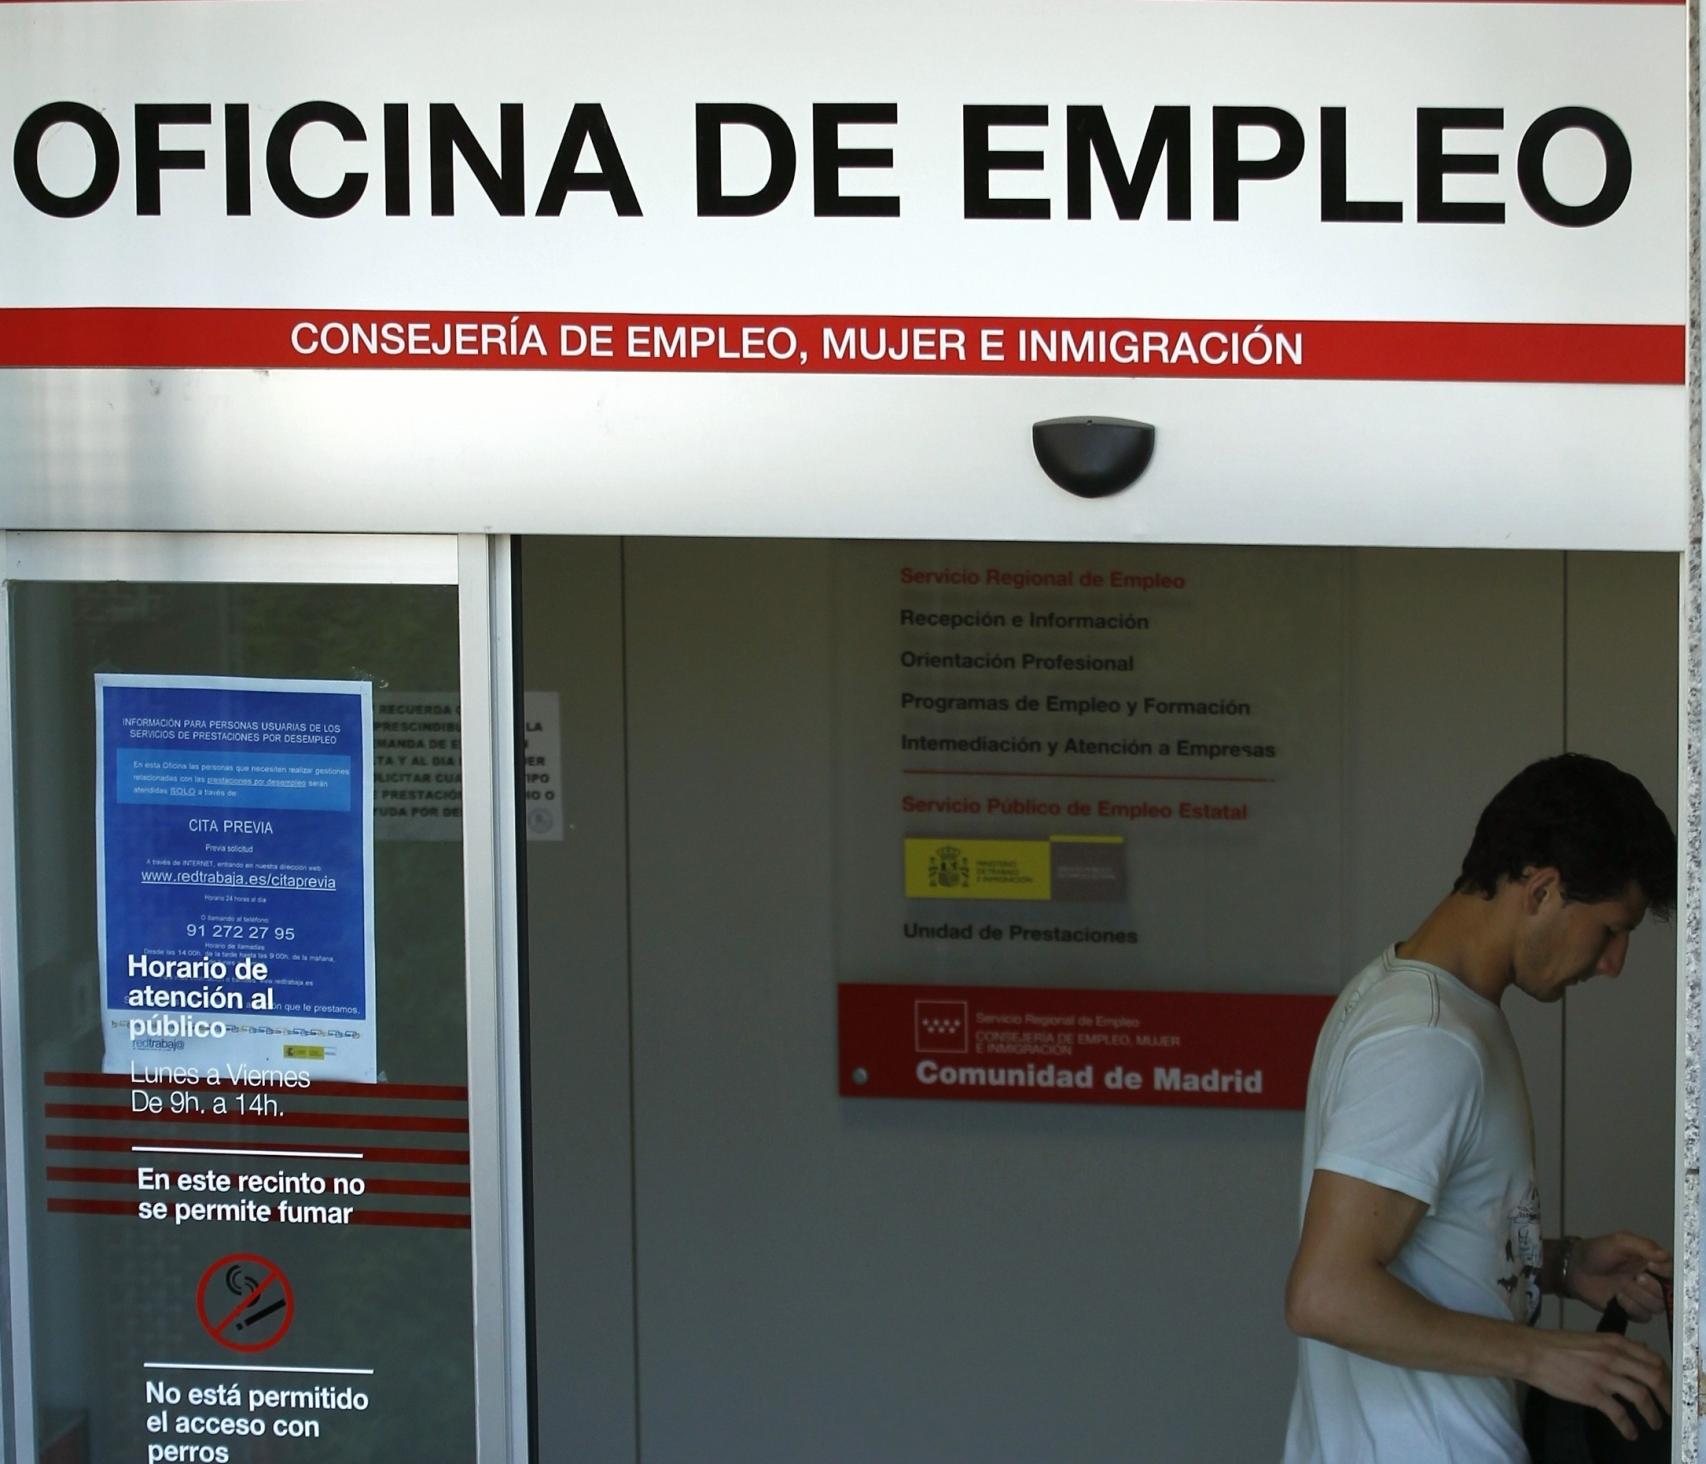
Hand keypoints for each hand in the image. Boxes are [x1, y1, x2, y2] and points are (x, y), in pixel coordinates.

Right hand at [1525, 1327, 1670, 1440]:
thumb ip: (1616, 1345)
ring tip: (1655, 1424)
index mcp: (1613, 1342)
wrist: (1531, 1352)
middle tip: (1668, 1410)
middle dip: (1666, 1397)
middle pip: (1654, 1377)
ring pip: (1641, 1397)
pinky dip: (1629, 1426)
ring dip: (1653, 1414)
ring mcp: (1603, 1376)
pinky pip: (1619, 1414)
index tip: (1666, 1388)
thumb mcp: (1591, 1338)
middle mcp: (1613, 1357)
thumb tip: (1641, 1351)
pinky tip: (1630, 1432)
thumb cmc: (1556, 1344)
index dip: (1665, 1376)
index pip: (1653, 1358)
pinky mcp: (1592, 1393)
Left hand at [1570, 1232, 1671, 1320]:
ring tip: (1622, 1286)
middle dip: (1652, 1286)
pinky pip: (1643, 1316)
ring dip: (1639, 1297)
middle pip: (1667, 1292)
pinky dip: (1631, 1308)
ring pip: (1657, 1306)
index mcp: (1651, 1262)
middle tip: (1635, 1277)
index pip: (1672, 1271)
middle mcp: (1651, 1281)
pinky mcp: (1633, 1311)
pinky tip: (1617, 1297)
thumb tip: (1665, 1254)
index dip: (1666, 1272)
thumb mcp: (1619, 1242)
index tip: (1651, 1267)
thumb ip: (1643, 1246)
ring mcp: (1642, 1297)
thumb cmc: (1597, 1251)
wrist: (1576, 1270)